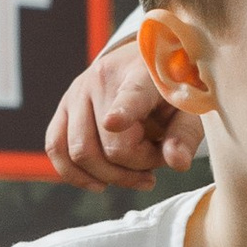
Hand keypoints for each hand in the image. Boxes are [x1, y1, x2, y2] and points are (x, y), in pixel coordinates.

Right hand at [43, 37, 194, 185]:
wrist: (146, 63)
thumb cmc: (172, 90)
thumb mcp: (191, 109)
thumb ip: (185, 135)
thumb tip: (177, 163)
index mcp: (142, 74)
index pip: (131, 96)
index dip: (122, 111)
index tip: (114, 122)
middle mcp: (102, 79)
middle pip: (110, 146)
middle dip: (137, 166)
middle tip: (156, 159)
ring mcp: (77, 92)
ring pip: (80, 153)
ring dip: (110, 175)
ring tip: (135, 172)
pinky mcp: (63, 107)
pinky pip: (56, 148)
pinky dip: (75, 174)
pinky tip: (100, 183)